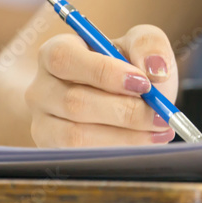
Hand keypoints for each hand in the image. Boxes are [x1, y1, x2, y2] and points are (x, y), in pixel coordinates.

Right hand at [25, 25, 177, 146]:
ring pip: (77, 136)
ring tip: (160, 130)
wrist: (124, 101)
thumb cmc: (127, 69)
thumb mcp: (139, 46)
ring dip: (125, 136)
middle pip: (74, 103)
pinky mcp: (53, 151)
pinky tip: (146, 143)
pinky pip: (82, 157)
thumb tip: (154, 70)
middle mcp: (41, 89)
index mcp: (56, 53)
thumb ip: (148, 45)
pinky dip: (119, 152)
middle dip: (124, 111)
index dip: (103, 72)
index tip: (143, 83)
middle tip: (160, 115)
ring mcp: (43, 123)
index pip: (65, 59)